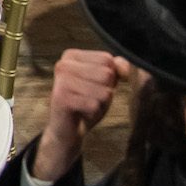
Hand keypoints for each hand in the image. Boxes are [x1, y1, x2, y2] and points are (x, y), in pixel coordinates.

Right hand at [32, 50, 133, 182]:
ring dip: (100, 104)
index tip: (94, 86)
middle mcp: (63, 64)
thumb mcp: (105, 83)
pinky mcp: (61, 98)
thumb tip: (124, 68)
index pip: (107, 59)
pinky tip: (82, 113)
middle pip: (106, 74)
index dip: (110, 77)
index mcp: (72, 56)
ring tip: (86, 106)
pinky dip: (93, 112)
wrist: (67, 130)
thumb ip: (116, 69)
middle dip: (105, 91)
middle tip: (89, 98)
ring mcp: (61, 81)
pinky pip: (94, 104)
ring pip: (103, 91)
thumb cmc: (86, 103)